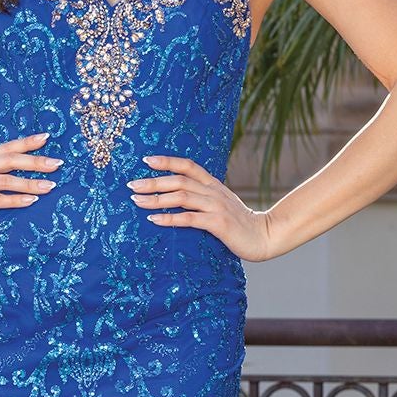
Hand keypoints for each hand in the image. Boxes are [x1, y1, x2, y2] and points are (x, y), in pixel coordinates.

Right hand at [0, 132, 61, 230]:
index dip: (27, 142)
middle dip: (36, 161)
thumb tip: (21, 173)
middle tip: (58, 164)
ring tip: (50, 186)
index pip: (8, 147)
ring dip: (29, 182)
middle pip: (10, 160)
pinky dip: (14, 200)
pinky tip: (30, 201)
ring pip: (5, 180)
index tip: (48, 137)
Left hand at [127, 154, 274, 261]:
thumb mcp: (221, 204)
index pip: (188, 166)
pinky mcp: (218, 223)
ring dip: (156, 198)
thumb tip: (178, 196)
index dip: (167, 161)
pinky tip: (154, 219)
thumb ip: (203, 198)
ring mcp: (216, 206)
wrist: (264, 236)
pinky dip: (169, 218)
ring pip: (181, 196)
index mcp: (213, 185)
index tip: (146, 160)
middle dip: (153, 181)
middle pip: (179, 180)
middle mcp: (213, 192)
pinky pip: (189, 218)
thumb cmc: (240, 223)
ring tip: (137, 201)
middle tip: (132, 185)